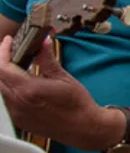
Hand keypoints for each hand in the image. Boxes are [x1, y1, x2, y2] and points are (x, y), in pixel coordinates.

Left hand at [0, 35, 119, 149]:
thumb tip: (43, 42)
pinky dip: (9, 87)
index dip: (3, 52)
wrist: (82, 127)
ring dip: (5, 74)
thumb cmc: (77, 104)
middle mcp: (18, 102)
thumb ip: (47, 59)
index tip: (9, 42)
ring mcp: (16, 112)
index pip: (3, 68)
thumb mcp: (64, 77)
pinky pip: (6, 100)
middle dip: (2, 61)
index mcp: (29, 90)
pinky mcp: (18, 119)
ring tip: (17, 64)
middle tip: (11, 50)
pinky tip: (22, 82)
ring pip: (1, 89)